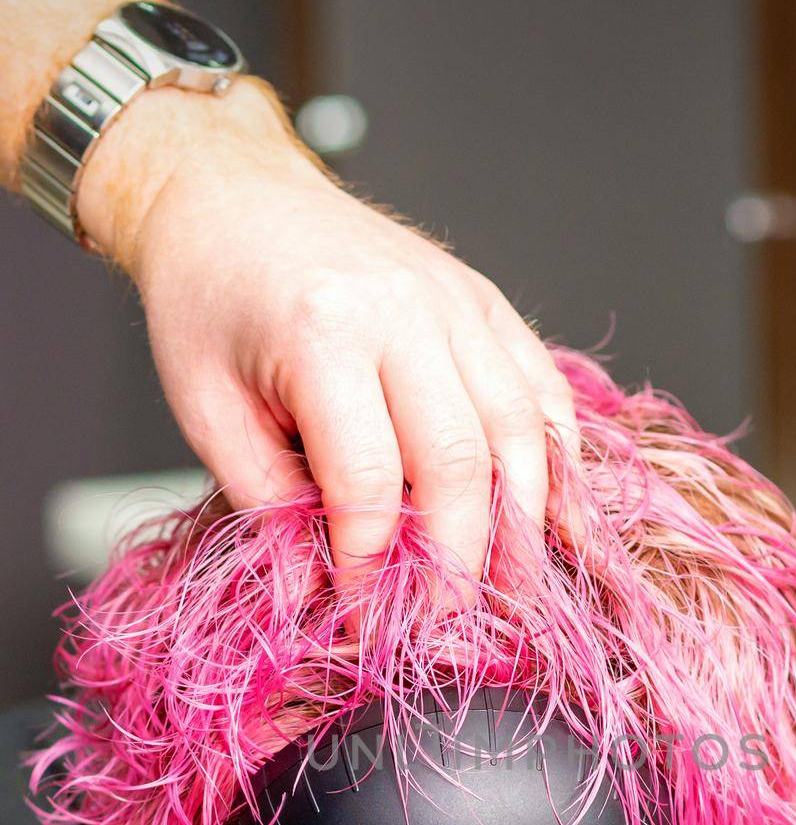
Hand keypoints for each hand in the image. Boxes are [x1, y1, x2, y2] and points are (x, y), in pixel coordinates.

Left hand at [77, 83, 578, 582]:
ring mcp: (457, 304)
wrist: (231, 194)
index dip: (375, 571)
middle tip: (449, 629)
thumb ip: (268, 507)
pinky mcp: (486, 304)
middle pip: (461, 463)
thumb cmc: (211, 298)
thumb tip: (317, 601)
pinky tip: (552, 519)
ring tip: (516, 595)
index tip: (367, 625)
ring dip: (525, 527)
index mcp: (323, 333)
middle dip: (461, 564)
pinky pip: (543, 392)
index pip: (370, 485)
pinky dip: (556, 462)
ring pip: (521, 432)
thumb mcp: (208, 410)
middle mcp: (404, 312)